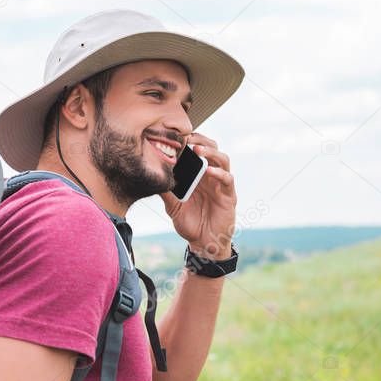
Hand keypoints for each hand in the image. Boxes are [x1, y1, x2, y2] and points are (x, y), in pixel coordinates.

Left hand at [160, 132, 236, 259]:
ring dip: (211, 152)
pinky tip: (208, 171)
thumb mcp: (173, 206)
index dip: (190, 141)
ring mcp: (221, 185)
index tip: (177, 135)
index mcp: (198, 175)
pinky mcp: (229, 196)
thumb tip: (151, 177)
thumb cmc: (190, 223)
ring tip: (198, 150)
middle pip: (212, 149)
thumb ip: (165, 191)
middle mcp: (211, 176)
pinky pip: (228, 179)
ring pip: (223, 159)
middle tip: (188, 138)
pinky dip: (219, 173)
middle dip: (201, 140)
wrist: (203, 244)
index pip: (198, 150)